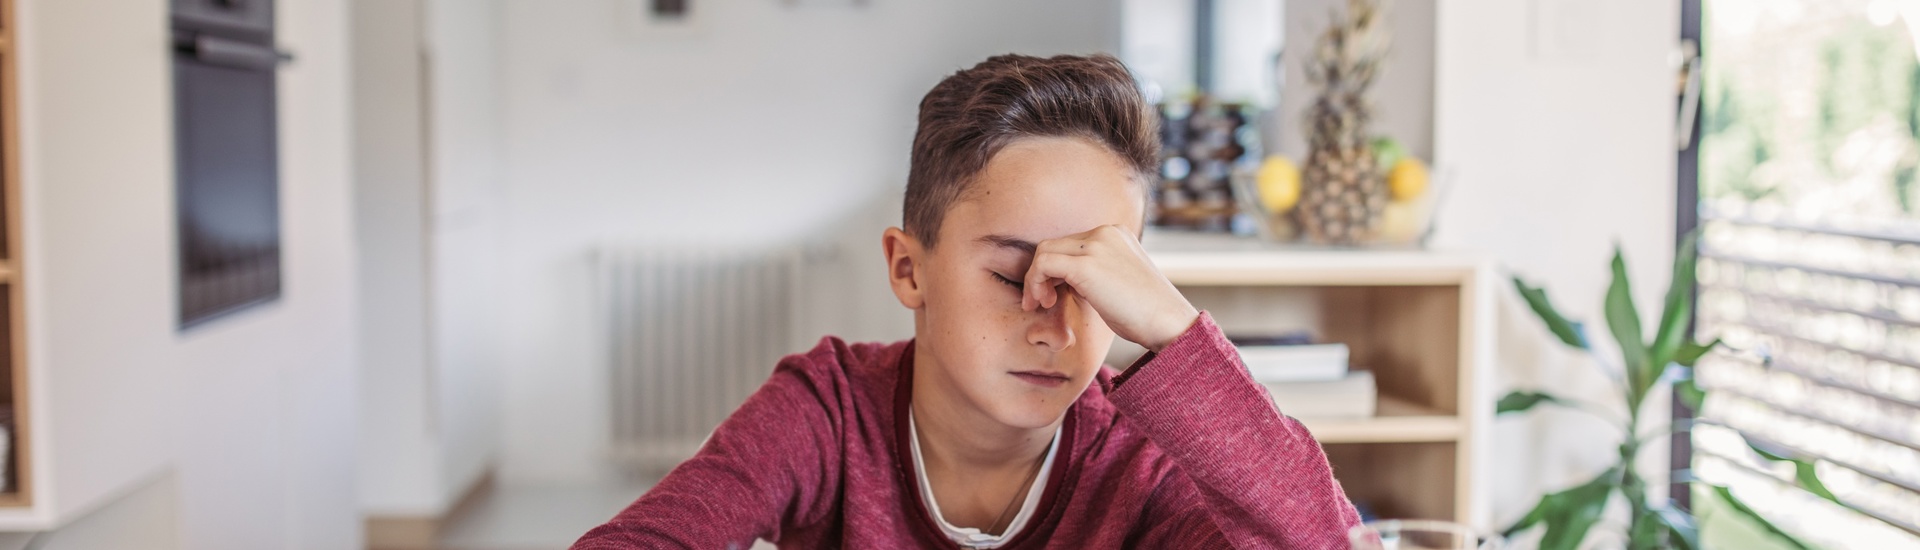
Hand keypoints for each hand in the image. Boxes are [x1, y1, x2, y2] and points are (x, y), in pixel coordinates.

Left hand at [1021, 225, 1199, 352]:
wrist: (1168, 323)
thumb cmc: (1144, 313)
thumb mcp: (1117, 282)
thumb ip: (1094, 273)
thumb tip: (1064, 280)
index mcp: (1115, 234)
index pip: (1070, 243)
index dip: (1055, 269)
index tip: (1052, 294)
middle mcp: (1105, 232)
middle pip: (1054, 244)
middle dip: (1040, 272)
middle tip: (1041, 301)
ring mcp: (1096, 246)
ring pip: (1044, 251)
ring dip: (1035, 278)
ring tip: (1040, 304)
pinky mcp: (1085, 266)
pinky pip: (1044, 264)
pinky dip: (1035, 282)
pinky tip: (1043, 302)